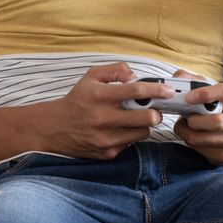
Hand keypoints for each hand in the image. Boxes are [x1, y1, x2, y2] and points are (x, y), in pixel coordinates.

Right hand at [41, 62, 164, 159]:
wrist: (54, 128)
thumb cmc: (77, 100)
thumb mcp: (92, 77)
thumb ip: (116, 70)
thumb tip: (135, 76)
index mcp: (100, 96)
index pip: (136, 91)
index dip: (157, 90)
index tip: (168, 91)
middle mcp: (103, 118)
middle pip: (147, 118)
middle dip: (156, 112)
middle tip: (154, 109)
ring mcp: (106, 138)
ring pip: (143, 133)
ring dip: (144, 125)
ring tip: (136, 119)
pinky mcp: (107, 153)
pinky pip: (131, 144)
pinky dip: (130, 136)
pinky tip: (121, 131)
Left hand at [169, 69, 222, 165]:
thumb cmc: (218, 109)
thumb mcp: (211, 92)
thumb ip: (192, 81)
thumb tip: (177, 78)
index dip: (206, 93)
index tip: (188, 97)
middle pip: (215, 122)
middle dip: (193, 120)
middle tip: (185, 117)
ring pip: (201, 138)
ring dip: (186, 132)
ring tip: (184, 125)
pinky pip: (199, 150)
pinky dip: (189, 142)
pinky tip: (192, 136)